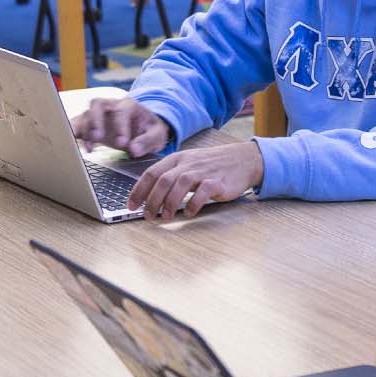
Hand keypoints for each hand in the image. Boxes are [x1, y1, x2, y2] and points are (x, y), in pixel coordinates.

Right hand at [71, 97, 170, 156]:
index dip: (120, 126)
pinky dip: (74, 133)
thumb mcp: (157, 135)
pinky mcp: (90, 124)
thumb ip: (147, 141)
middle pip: (97, 105)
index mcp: (129, 105)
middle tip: (97, 138)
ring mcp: (99, 114)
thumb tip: (134, 150)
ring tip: (89, 148)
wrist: (143, 128)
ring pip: (85, 114)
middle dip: (95, 121)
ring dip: (85, 130)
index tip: (122, 143)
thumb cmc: (149, 130)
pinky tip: (74, 144)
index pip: (122, 111)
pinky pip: (78, 124)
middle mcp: (111, 105)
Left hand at [126, 141, 262, 220]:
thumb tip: (149, 196)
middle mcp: (187, 164)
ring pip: (179, 184)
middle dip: (151, 200)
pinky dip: (193, 204)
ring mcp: (203, 172)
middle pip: (163, 180)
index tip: (131, 205)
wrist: (243, 159)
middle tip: (147, 216)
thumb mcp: (189, 163)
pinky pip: (202, 192)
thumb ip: (171, 175)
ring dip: (169, 203)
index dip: (139, 190)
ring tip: (165, 217)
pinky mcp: (218, 182)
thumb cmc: (213, 165)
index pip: (151, 173)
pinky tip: (190, 213)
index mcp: (177, 159)